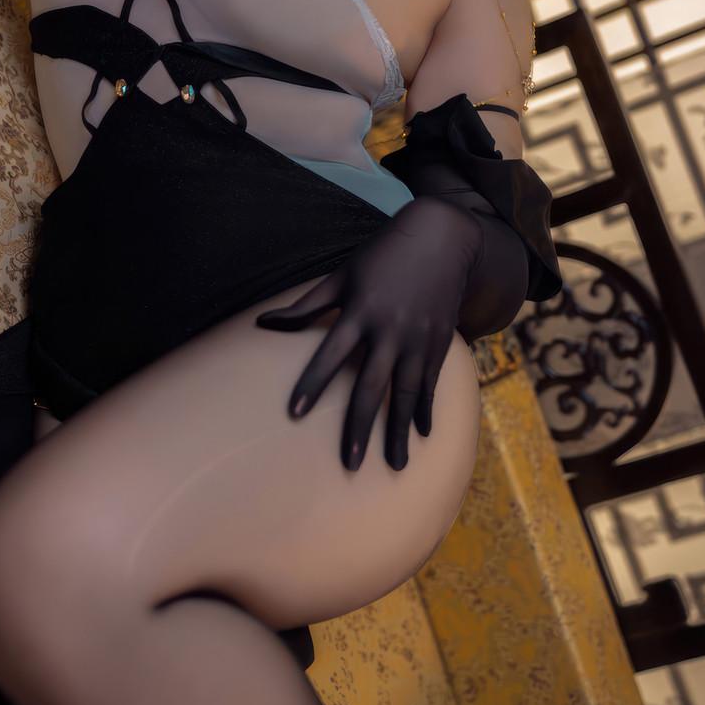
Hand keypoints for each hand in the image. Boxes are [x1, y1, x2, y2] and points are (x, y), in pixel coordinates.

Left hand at [254, 196, 482, 472]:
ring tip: (396, 466)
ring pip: (406, 393)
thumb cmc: (382, 256)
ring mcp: (417, 338)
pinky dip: (426, 410)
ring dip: (399, 431)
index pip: (330, 354)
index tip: (294, 413)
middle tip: (350, 464)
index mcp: (360, 311)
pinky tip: (422, 435)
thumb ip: (306, 305)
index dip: (312, 383)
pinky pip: (430, 383)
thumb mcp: (342, 275)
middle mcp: (390, 329)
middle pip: (371, 386)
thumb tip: (262, 322)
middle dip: (360, 427)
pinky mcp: (438, 342)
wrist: (443, 238)